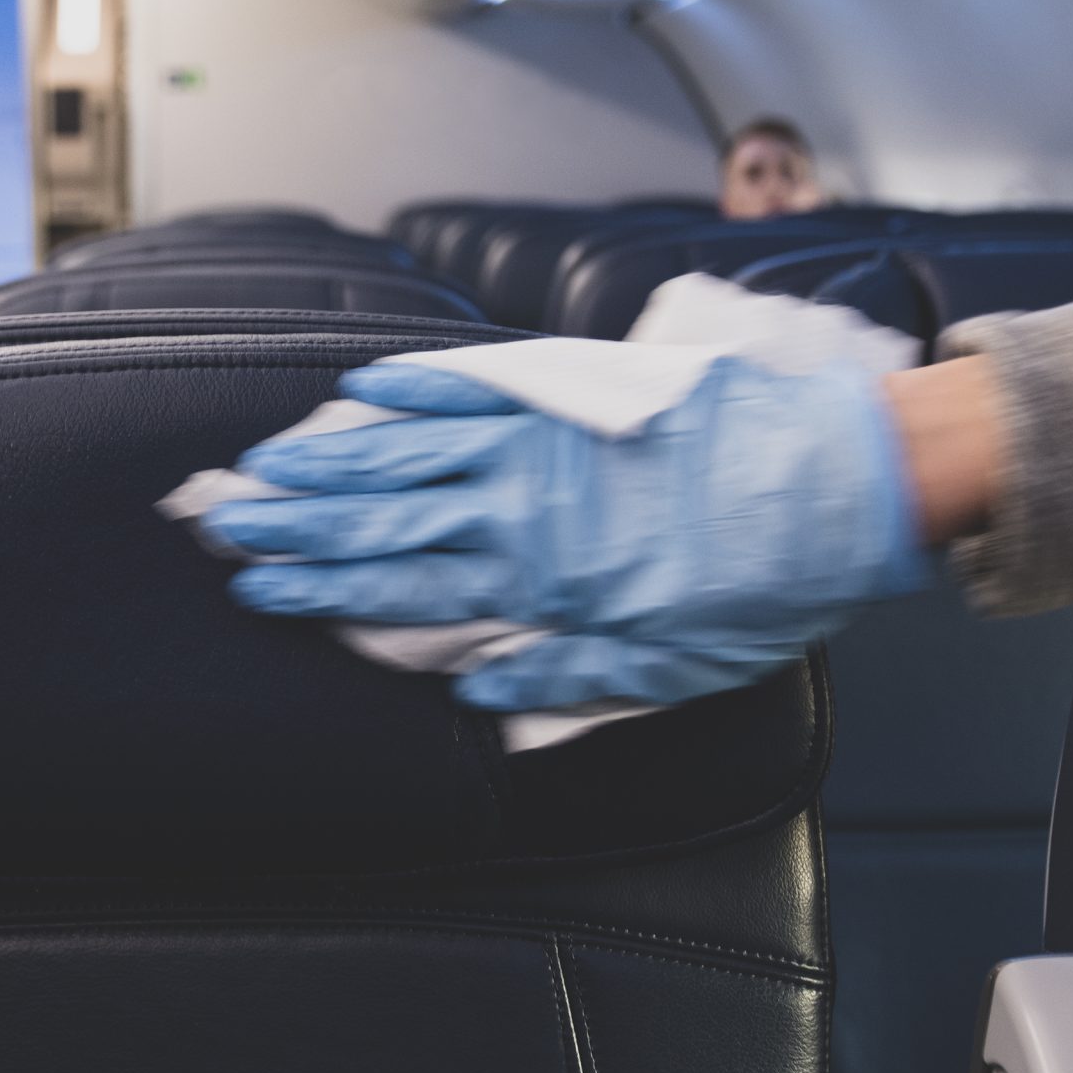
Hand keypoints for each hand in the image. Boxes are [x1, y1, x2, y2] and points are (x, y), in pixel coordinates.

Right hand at [204, 356, 926, 711]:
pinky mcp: (583, 390)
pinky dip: (418, 385)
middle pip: (389, 512)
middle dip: (301, 522)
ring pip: (418, 446)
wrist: (846, 483)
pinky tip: (363, 390)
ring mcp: (552, 437)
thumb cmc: (765, 587)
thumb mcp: (671, 666)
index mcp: (544, 577)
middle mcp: (529, 501)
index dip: (324, 587)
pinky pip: (481, 384)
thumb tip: (481, 689)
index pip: (406, 582)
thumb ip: (567, 678)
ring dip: (335, 459)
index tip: (260, 587)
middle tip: (226, 521)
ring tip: (266, 465)